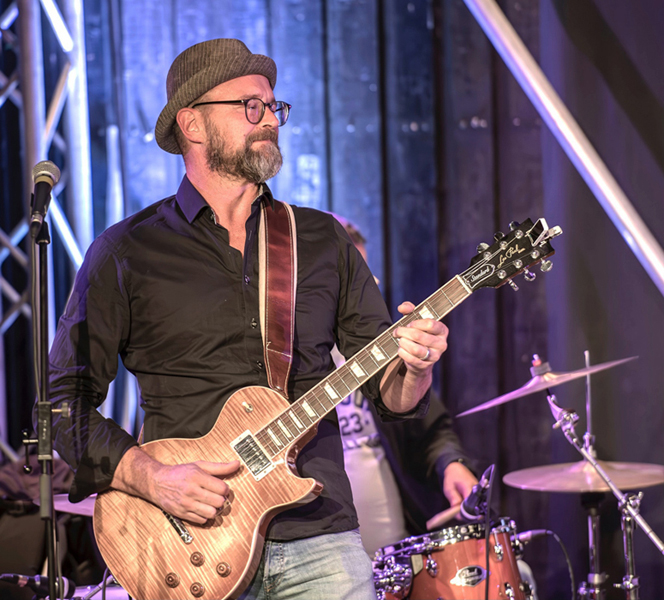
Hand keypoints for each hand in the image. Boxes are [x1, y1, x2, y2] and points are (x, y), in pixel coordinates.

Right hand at [112, 447, 240, 524]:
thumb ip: (220, 467)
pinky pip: (202, 520)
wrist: (157, 482)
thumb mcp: (199, 465)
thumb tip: (237, 464)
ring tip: (211, 503)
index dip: (225, 489)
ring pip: (211, 513)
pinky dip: (205, 516)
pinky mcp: (182, 513)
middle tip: (217, 496)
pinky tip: (202, 508)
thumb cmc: (180, 473)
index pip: (222, 488)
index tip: (222, 488)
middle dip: (221, 499)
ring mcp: (186, 503)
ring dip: (214, 509)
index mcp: (197, 476)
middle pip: (219, 502)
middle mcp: (191, 490)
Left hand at [393, 301, 448, 372]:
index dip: (416, 323)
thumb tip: (403, 307)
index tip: (409, 324)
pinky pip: (411, 359)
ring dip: (403, 343)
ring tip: (400, 340)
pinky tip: (400, 349)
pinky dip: (402, 352)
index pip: (430, 324)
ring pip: (415, 349)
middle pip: (419, 336)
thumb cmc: (419, 335)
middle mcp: (441, 344)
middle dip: (404, 332)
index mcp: (442, 330)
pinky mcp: (425, 366)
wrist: (421, 357)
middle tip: (397, 331)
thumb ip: (409, 310)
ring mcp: (434, 356)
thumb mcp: (416, 320)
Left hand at [442, 461, 477, 512]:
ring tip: (459, 505)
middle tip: (457, 513)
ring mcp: (479, 492)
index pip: (471, 505)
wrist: (457, 468)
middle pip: (475, 507)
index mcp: (469, 488)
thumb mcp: (449, 488)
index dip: (465, 513)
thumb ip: (453, 499)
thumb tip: (457, 513)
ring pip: (475, 506)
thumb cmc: (452, 477)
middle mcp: (477, 490)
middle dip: (466, 512)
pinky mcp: (479, 493)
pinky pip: (475, 502)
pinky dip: (469, 505)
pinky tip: (463, 502)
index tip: (459, 516)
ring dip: (467, 508)